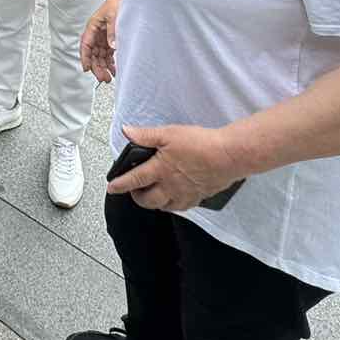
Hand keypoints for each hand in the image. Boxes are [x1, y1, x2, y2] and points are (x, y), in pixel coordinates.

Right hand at [80, 0, 119, 82]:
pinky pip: (108, 53)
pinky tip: (114, 69)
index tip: (87, 68)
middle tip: (102, 78)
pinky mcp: (111, 38)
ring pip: (100, 55)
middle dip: (96, 66)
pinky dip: (110, 62)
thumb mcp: (113, 16)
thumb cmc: (117, 1)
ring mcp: (104, 36)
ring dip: (103, 66)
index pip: (85, 45)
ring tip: (109, 77)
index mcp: (93, 26)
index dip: (85, 57)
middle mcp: (97, 33)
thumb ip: (112, 31)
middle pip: (93, 53)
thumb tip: (112, 46)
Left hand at [106, 123, 242, 210]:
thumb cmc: (201, 144)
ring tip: (151, 195)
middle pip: (147, 200)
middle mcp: (170, 186)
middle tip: (133, 192)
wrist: (228, 156)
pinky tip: (174, 198)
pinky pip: (181, 207)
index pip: (133, 179)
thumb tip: (127, 131)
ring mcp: (184, 194)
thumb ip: (146, 135)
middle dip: (137, 198)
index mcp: (159, 170)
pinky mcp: (198, 197)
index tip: (111, 187)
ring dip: (154, 203)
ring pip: (164, 206)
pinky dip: (173, 204)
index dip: (120, 184)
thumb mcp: (169, 133)